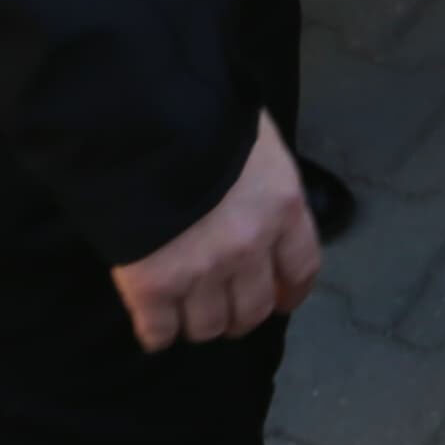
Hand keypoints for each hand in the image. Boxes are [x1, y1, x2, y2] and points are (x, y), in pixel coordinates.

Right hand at [111, 112, 324, 350]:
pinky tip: (154, 328)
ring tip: (185, 316)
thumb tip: (252, 195)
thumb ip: (260, 178)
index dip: (291, 291)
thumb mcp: (253, 138)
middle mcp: (250, 247)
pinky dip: (157, 334)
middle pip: (252, 309)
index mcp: (282, 207)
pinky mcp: (154, 285)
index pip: (301, 267)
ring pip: (207, 327)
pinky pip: (159, 331)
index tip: (281, 300)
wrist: (143, 117)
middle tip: (225, 313)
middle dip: (240, 316)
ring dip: (198, 325)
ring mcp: (202, 270)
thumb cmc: (203, 110)